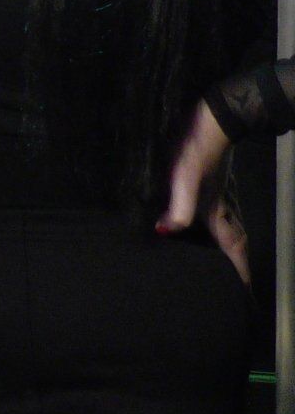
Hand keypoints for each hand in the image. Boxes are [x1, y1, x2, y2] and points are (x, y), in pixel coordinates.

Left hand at [159, 100, 248, 283]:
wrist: (212, 119)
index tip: (246, 294)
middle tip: (237, 286)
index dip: (240, 271)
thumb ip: (180, 207)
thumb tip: (166, 231)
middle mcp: (221, 206)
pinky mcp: (209, 183)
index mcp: (218, 210)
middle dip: (236, 266)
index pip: (233, 248)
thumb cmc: (197, 150)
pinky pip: (215, 215)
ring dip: (225, 248)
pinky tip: (198, 225)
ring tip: (219, 265)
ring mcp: (216, 195)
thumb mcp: (185, 178)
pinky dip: (213, 229)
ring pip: (225, 228)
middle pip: (233, 242)